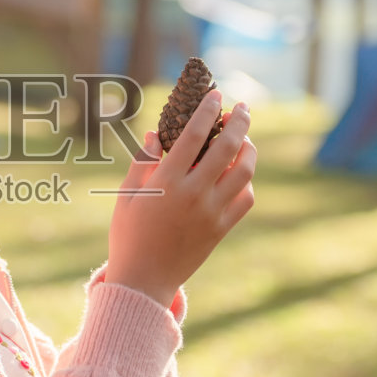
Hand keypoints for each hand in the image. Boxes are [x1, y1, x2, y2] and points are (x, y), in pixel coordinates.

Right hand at [102, 90, 255, 309]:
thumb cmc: (128, 235)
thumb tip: (155, 135)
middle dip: (240, 122)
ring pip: (244, 173)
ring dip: (249, 150)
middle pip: (228, 148)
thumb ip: (142, 162)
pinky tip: (239, 174)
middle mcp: (194, 194)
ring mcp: (211, 213)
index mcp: (167, 182)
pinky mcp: (221, 229)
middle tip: (242, 108)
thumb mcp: (127, 195)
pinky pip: (244, 199)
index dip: (208, 111)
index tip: (216, 95)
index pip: (195, 135)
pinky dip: (246, 183)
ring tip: (245, 140)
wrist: (144, 281)